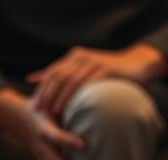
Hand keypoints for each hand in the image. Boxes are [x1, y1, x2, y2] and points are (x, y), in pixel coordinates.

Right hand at [0, 87, 84, 159]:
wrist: (18, 118)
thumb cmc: (41, 104)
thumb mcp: (48, 99)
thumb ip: (65, 97)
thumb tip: (87, 84)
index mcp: (43, 128)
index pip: (55, 137)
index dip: (68, 141)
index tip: (83, 144)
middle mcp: (40, 144)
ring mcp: (40, 154)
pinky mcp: (42, 158)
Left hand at [27, 43, 167, 118]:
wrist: (135, 64)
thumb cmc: (105, 70)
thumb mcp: (80, 69)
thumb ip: (58, 73)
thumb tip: (32, 78)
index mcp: (75, 56)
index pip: (52, 73)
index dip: (43, 89)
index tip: (36, 105)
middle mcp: (83, 56)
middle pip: (59, 76)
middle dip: (49, 95)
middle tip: (42, 111)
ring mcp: (95, 61)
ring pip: (72, 80)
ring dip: (62, 97)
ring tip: (55, 111)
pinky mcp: (107, 68)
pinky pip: (89, 82)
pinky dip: (80, 95)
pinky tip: (75, 106)